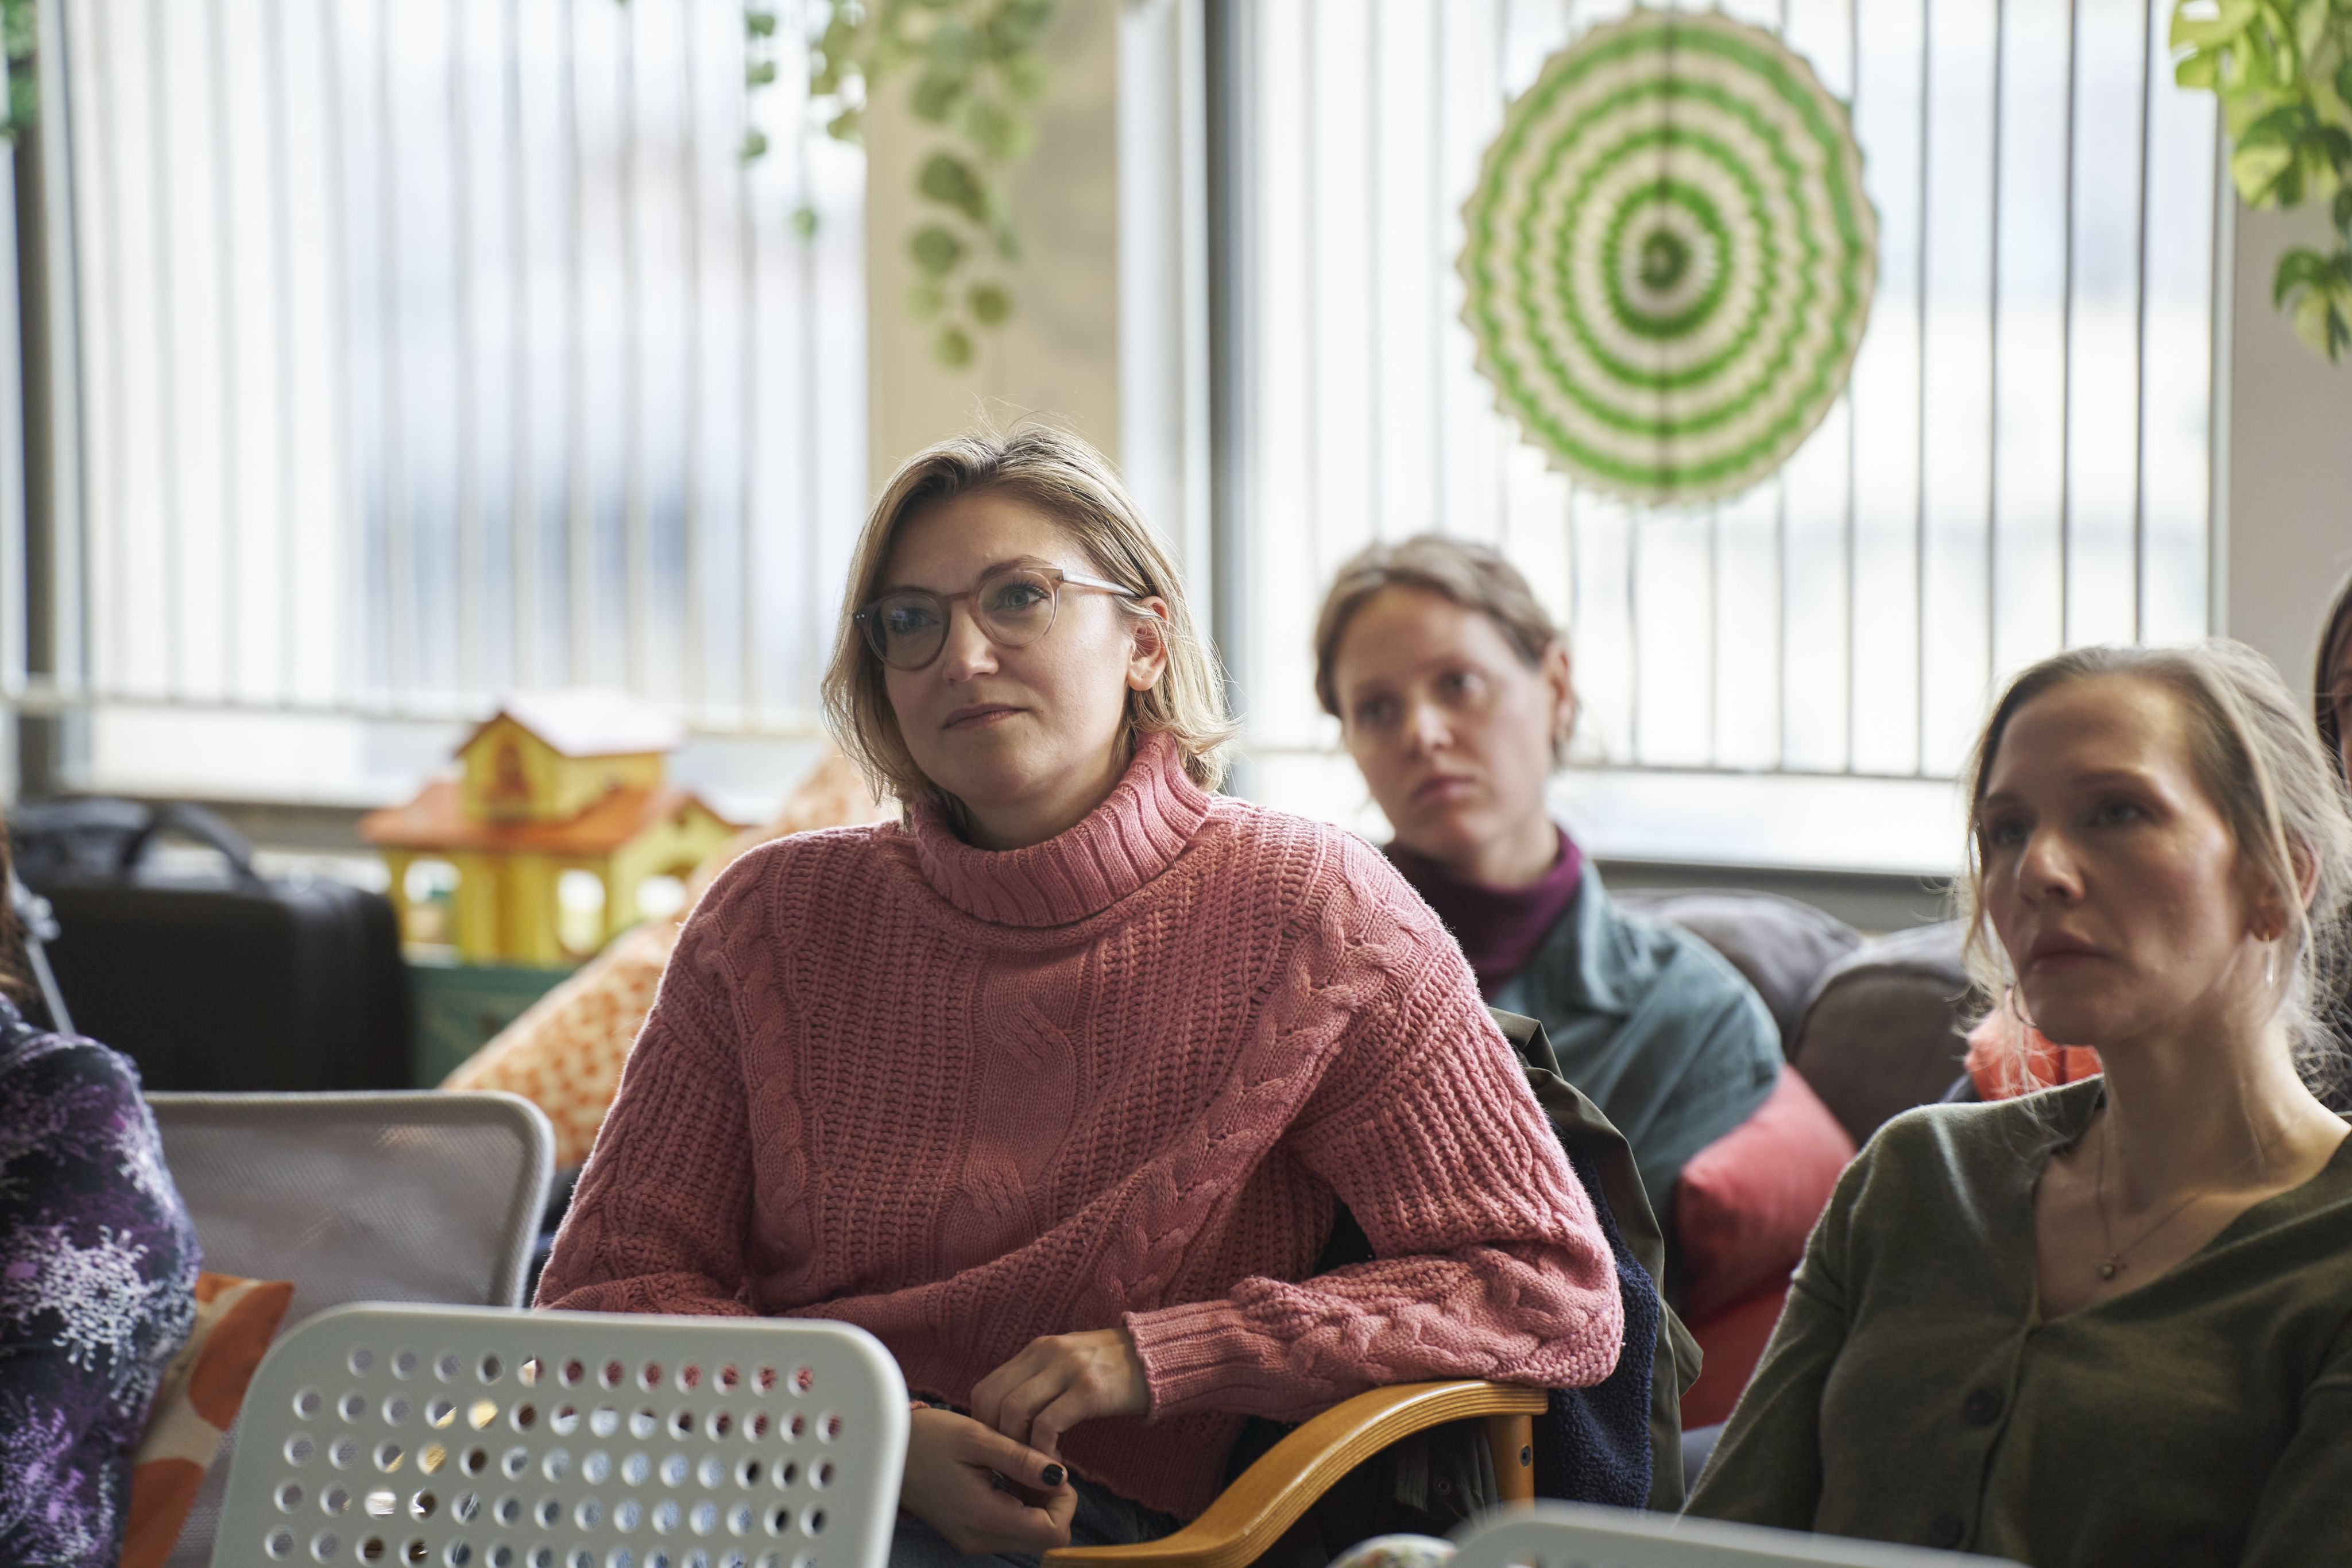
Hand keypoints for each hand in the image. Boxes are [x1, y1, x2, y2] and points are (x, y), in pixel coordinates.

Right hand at [900, 1406, 1077, 1554]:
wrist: (889, 1453)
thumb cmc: (928, 1439)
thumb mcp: (977, 1437)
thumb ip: (1022, 1459)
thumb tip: (1060, 1475)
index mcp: (984, 1516)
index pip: (1053, 1533)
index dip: (1065, 1501)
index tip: (1052, 1469)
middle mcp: (979, 1538)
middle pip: (1045, 1538)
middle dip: (1053, 1501)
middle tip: (1037, 1464)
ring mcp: (973, 1540)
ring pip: (1030, 1535)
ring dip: (1037, 1503)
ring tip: (1020, 1465)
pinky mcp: (970, 1534)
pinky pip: (1011, 1529)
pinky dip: (1020, 1506)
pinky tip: (1008, 1475)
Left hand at [970, 1327, 1148, 1457]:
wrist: (1161, 1357)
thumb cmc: (1115, 1369)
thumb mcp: (1070, 1365)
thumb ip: (1040, 1382)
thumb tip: (1012, 1419)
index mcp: (1038, 1349)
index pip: (986, 1388)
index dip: (984, 1425)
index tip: (998, 1451)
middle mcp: (1047, 1353)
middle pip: (993, 1400)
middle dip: (995, 1440)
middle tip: (1010, 1465)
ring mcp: (1068, 1368)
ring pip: (1015, 1411)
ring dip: (1017, 1448)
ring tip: (1032, 1467)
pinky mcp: (1090, 1389)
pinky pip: (1049, 1424)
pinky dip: (1044, 1450)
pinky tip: (1056, 1464)